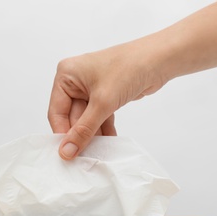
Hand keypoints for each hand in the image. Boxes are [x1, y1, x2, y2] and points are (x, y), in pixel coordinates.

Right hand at [48, 42, 164, 159]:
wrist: (159, 59)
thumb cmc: (128, 68)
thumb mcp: (102, 102)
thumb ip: (84, 129)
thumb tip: (67, 151)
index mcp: (66, 75)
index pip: (57, 111)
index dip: (62, 133)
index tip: (68, 154)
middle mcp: (75, 81)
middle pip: (71, 117)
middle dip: (80, 135)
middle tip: (85, 156)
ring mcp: (90, 88)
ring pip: (86, 119)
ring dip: (93, 134)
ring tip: (98, 152)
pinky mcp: (105, 95)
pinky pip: (99, 117)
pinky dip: (103, 128)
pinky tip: (109, 142)